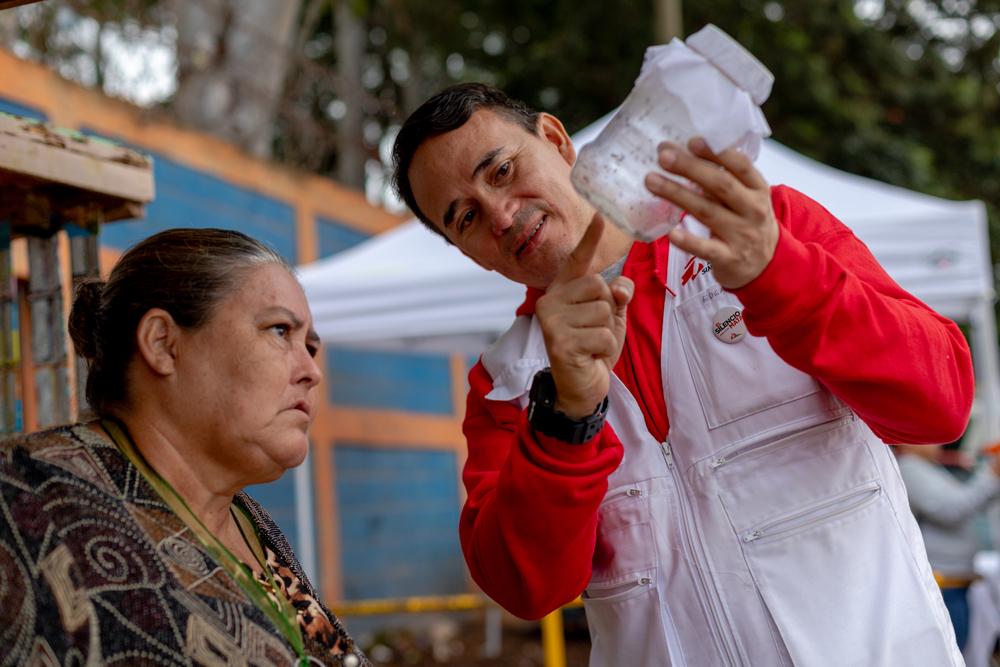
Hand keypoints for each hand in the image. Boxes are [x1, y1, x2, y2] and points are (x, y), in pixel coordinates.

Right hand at [535, 215, 633, 417]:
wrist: (580, 388)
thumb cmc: (593, 348)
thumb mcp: (610, 318)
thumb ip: (616, 296)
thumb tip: (620, 287)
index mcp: (563, 290)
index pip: (578, 260)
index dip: (590, 238)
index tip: (601, 215)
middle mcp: (550, 301)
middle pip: (599, 286)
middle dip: (608, 310)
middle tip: (594, 331)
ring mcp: (551, 321)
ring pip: (604, 311)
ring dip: (607, 332)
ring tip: (592, 345)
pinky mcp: (559, 342)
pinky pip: (604, 335)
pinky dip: (606, 349)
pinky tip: (590, 357)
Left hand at [644, 137, 778, 288]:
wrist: (767, 265)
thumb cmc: (747, 222)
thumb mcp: (747, 198)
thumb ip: (725, 178)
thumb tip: (685, 151)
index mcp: (758, 189)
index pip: (741, 165)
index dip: (716, 153)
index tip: (691, 141)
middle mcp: (753, 210)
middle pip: (720, 185)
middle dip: (690, 168)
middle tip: (663, 156)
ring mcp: (741, 235)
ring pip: (706, 212)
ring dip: (677, 194)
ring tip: (652, 181)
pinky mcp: (728, 258)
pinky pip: (706, 249)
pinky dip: (689, 241)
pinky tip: (670, 232)